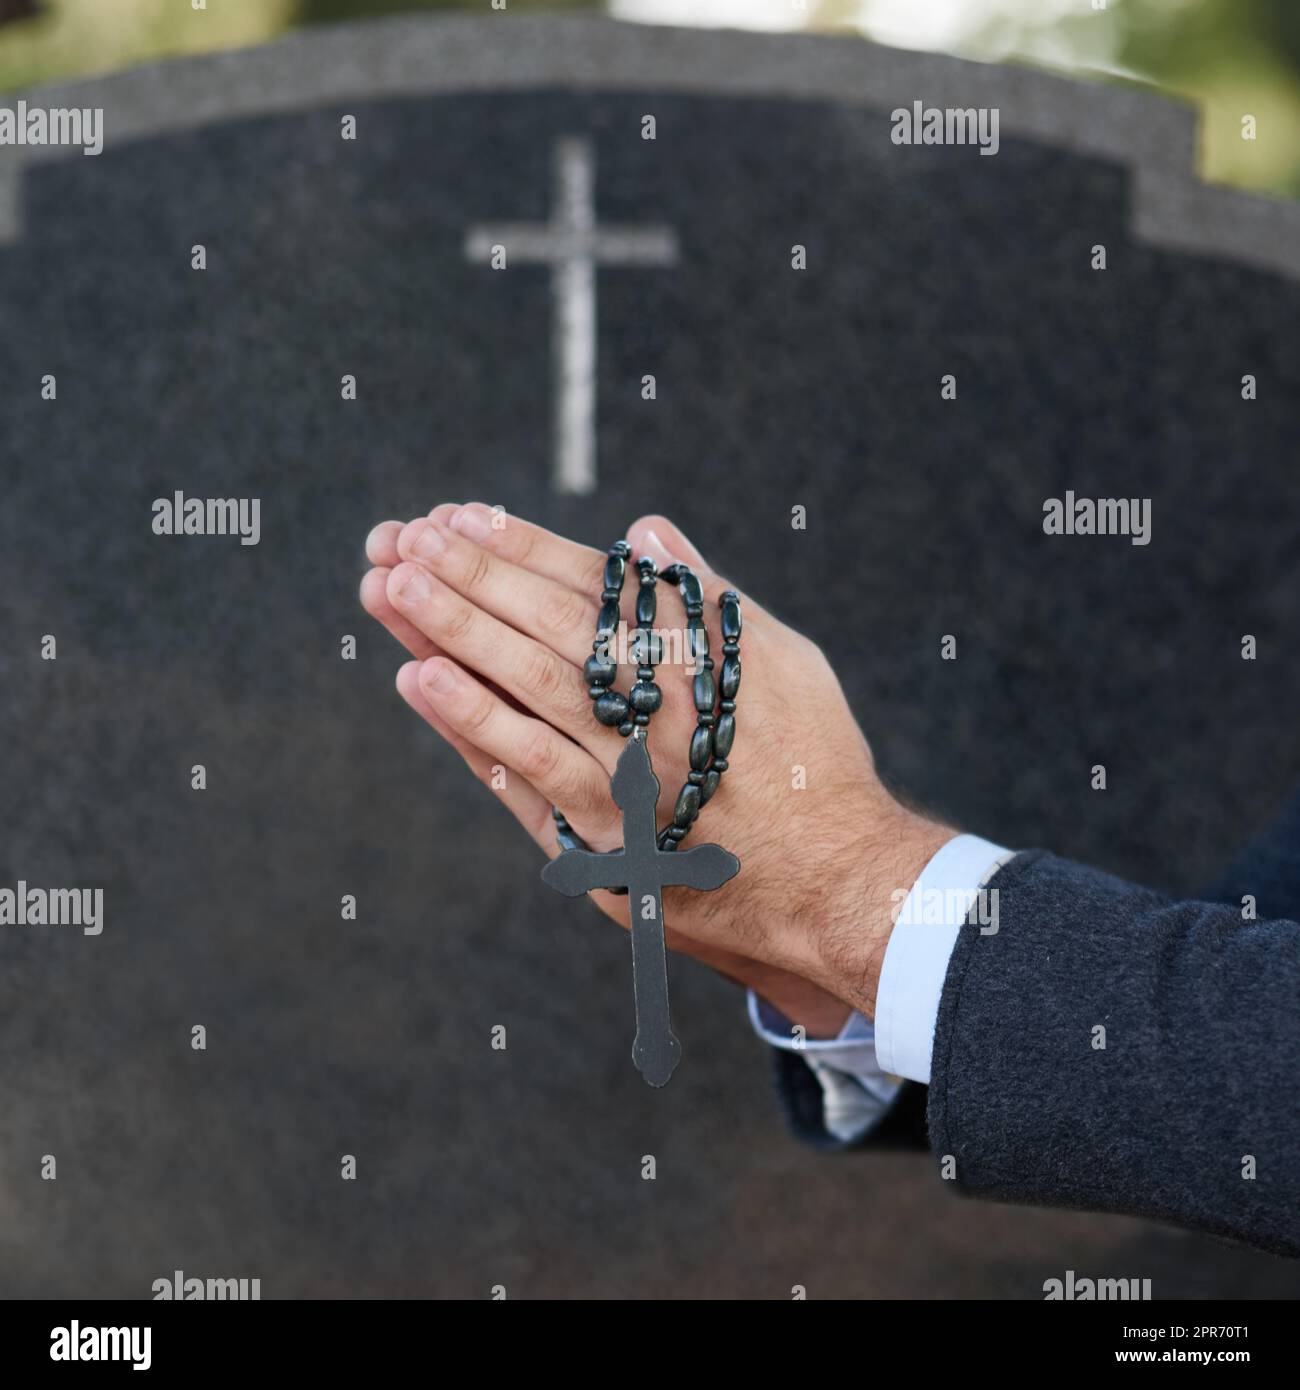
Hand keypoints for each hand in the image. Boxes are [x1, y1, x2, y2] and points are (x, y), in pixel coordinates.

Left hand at [359, 504, 952, 1028]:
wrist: (835, 881)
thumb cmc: (813, 763)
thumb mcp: (781, 660)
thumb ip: (706, 596)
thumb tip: (643, 530)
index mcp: (702, 655)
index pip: (593, 584)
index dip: (524, 546)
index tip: (464, 516)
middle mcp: (662, 706)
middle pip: (547, 625)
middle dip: (471, 576)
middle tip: (404, 538)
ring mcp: (629, 773)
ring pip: (526, 688)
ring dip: (454, 634)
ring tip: (391, 587)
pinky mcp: (607, 834)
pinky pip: (528, 770)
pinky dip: (472, 723)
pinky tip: (422, 681)